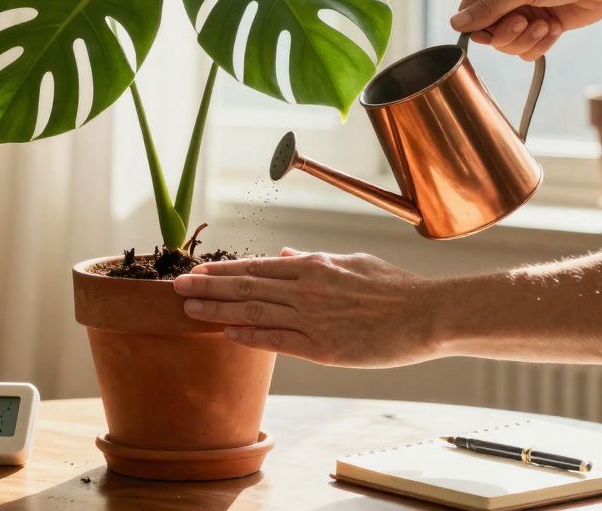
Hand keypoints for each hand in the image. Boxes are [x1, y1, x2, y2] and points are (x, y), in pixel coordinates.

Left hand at [172, 249, 441, 367]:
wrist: (426, 314)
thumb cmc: (393, 287)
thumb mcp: (351, 262)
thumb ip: (314, 260)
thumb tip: (284, 253)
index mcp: (313, 266)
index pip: (256, 267)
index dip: (222, 271)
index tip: (196, 271)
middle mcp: (307, 289)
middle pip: (246, 287)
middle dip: (208, 287)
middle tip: (175, 287)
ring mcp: (313, 319)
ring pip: (255, 313)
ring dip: (218, 311)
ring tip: (188, 309)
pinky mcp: (324, 349)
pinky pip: (278, 342)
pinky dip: (250, 337)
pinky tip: (226, 335)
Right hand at [449, 0, 601, 59]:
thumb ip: (488, 8)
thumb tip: (455, 24)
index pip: (469, 11)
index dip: (478, 26)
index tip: (493, 29)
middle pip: (487, 33)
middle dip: (508, 33)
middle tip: (525, 22)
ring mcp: (525, 11)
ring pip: (507, 44)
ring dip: (527, 39)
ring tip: (546, 24)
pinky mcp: (543, 26)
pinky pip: (528, 49)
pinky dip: (541, 44)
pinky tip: (556, 28)